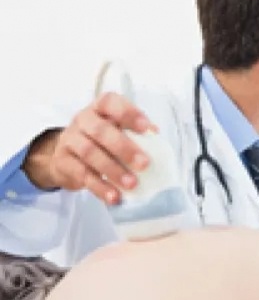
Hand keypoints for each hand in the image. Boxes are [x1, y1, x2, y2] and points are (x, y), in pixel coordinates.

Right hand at [23, 92, 156, 203]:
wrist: (67, 156)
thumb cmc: (102, 140)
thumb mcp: (117, 130)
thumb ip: (136, 132)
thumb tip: (156, 135)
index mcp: (99, 108)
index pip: (110, 102)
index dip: (128, 113)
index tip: (146, 128)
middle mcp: (82, 120)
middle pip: (100, 131)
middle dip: (124, 148)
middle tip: (144, 164)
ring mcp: (69, 140)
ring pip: (89, 154)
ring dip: (113, 170)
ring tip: (132, 184)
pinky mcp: (62, 162)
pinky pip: (81, 175)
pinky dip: (100, 187)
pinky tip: (114, 197)